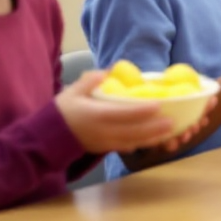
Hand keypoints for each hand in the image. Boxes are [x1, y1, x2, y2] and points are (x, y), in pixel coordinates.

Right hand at [55, 71, 175, 153]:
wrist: (48, 137)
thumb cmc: (62, 111)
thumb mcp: (73, 91)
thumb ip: (89, 81)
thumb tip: (106, 72)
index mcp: (96, 115)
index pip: (123, 113)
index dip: (141, 110)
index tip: (158, 105)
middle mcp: (103, 131)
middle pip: (133, 130)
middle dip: (154, 127)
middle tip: (173, 121)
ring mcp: (105, 142)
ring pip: (133, 142)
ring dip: (152, 138)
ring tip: (170, 132)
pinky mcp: (105, 148)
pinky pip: (126, 147)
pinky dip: (141, 144)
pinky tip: (154, 141)